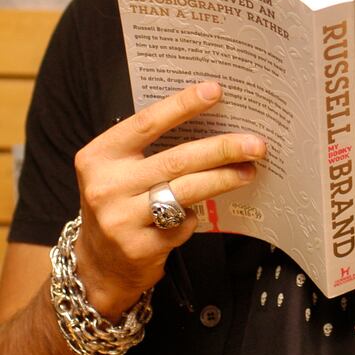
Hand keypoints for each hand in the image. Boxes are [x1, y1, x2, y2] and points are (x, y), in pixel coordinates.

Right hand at [73, 82, 266, 317]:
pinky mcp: (138, 248)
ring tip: (250, 170)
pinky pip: (182, 225)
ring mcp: (120, 220)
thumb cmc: (119, 203)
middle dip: (222, 149)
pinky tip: (196, 214)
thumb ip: (150, 149)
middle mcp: (105, 186)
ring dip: (224, 179)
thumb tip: (211, 122)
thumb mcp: (119, 170)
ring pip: (186, 191)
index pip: (145, 123)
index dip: (182, 105)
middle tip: (256, 143)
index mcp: (99, 156)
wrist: (98, 264)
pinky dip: (193, 218)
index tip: (215, 90)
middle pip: (176, 160)